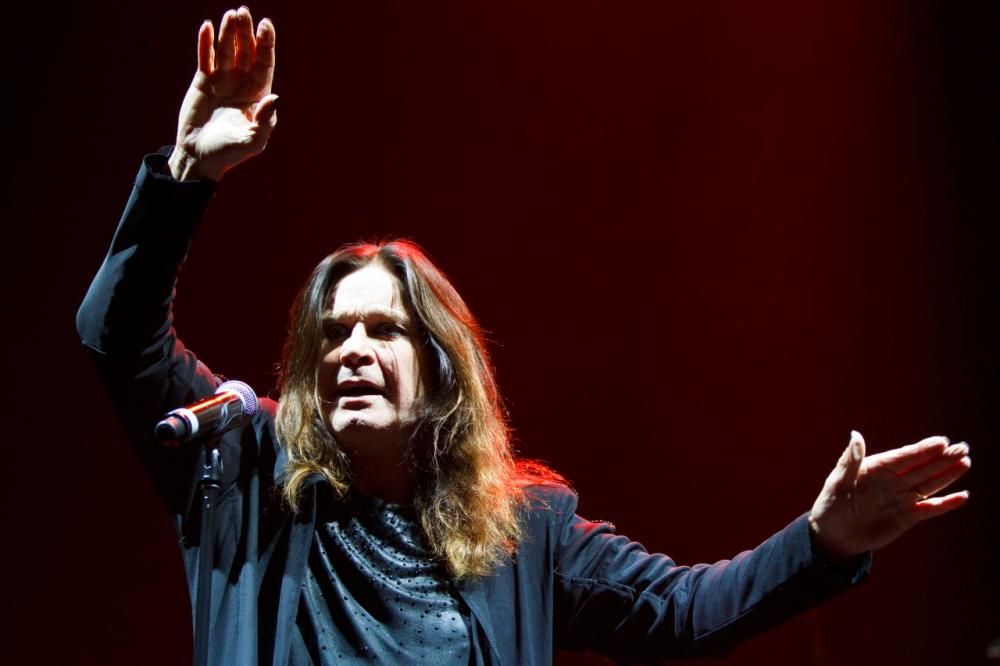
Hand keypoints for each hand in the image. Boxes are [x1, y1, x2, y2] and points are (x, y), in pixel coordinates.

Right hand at [168, 7, 277, 180]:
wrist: (200, 157)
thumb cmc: (229, 153)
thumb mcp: (252, 141)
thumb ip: (265, 121)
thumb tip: (274, 97)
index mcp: (258, 96)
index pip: (265, 64)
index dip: (266, 44)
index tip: (266, 25)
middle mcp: (242, 85)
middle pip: (246, 52)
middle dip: (247, 32)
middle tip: (244, 12)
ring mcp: (222, 81)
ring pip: (227, 51)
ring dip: (228, 33)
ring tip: (230, 14)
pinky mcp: (203, 82)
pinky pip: (205, 58)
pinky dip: (205, 43)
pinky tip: (207, 26)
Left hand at [808, 430, 970, 560]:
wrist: (832, 535)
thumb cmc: (831, 505)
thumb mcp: (837, 482)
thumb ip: (850, 461)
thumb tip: (856, 435)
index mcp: (876, 468)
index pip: (903, 457)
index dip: (921, 450)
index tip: (940, 441)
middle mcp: (893, 481)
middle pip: (921, 468)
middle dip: (942, 458)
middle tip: (962, 447)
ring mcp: (901, 498)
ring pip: (929, 485)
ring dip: (947, 475)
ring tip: (965, 462)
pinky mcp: (907, 518)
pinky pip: (929, 509)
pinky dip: (945, 504)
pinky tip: (962, 496)